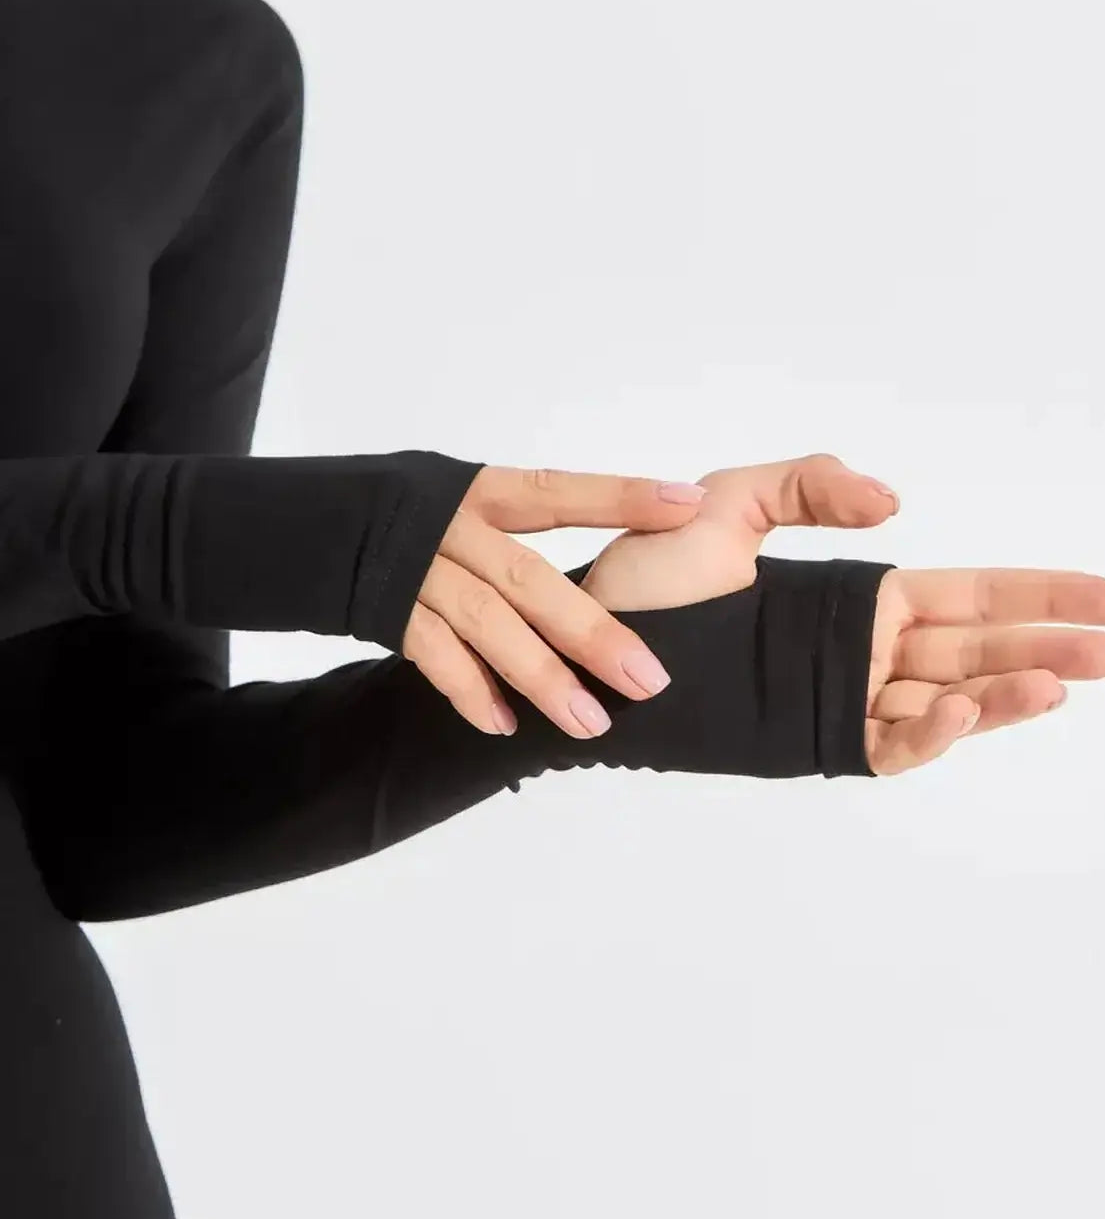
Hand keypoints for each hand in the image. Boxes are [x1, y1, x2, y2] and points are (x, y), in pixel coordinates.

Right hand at [404, 466, 710, 738]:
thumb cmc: (400, 517)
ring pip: (487, 627)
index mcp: (480, 491)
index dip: (622, 498)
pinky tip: (505, 727)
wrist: (300, 524)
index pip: (559, 493)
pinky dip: (470, 692)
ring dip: (541, 678)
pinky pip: (434, 657)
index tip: (690, 507)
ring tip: (591, 724)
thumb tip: (589, 581)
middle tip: (649, 679)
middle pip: (530, 580)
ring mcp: (415, 569)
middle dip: (593, 632)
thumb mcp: (457, 501)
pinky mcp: (383, 610)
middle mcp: (450, 525)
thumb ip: (513, 532)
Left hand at [580, 456, 1104, 775]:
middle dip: (1050, 648)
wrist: (586, 643)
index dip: (1041, 595)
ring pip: (947, 703)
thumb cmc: (645, 579)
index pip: (970, 596)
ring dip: (1007, 695)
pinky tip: (967, 707)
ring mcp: (841, 701)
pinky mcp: (811, 741)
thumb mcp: (729, 503)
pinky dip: (930, 733)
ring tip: (1063, 682)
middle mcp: (862, 653)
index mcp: (857, 598)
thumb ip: (810, 485)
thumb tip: (896, 505)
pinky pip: (887, 744)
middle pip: (979, 650)